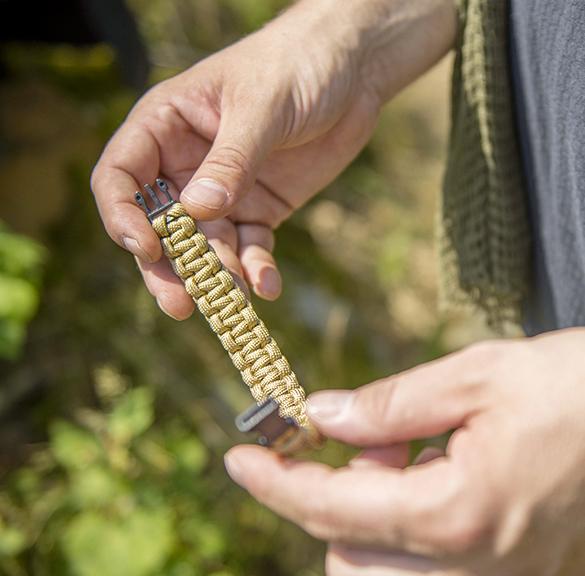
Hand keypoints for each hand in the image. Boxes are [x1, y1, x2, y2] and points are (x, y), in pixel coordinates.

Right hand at [91, 0, 455, 318]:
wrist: (349, 73)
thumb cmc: (295, 67)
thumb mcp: (261, 107)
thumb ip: (230, 160)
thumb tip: (196, 211)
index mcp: (165, 128)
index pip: (122, 177)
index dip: (123, 216)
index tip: (146, 247)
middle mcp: (186, 166)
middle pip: (160, 227)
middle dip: (169, 267)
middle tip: (179, 305)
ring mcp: (222, 193)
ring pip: (206, 247)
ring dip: (218, 277)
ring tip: (235, 300)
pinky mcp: (258, 210)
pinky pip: (250, 249)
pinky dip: (257, 270)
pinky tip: (267, 287)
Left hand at [225, 330, 584, 575]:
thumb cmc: (570, 385)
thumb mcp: (472, 376)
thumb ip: (386, 405)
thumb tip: (319, 417)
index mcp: (458, 513)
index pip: (330, 509)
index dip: (274, 482)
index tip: (237, 458)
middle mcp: (477, 572)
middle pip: (346, 562)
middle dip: (330, 499)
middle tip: (369, 440)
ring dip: (366, 520)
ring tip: (409, 456)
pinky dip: (402, 536)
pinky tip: (433, 480)